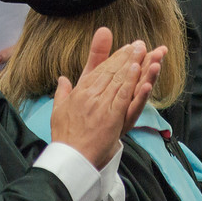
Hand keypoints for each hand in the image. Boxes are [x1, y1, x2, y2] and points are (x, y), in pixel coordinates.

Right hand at [49, 28, 150, 168]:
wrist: (71, 156)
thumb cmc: (64, 135)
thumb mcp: (58, 109)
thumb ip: (62, 91)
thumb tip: (62, 78)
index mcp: (80, 91)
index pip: (100, 69)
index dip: (115, 57)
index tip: (126, 48)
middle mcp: (91, 94)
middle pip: (112, 71)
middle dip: (126, 56)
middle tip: (139, 44)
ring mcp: (102, 105)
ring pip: (119, 80)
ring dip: (132, 64)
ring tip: (143, 51)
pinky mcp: (112, 117)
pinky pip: (124, 96)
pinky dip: (131, 82)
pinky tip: (138, 71)